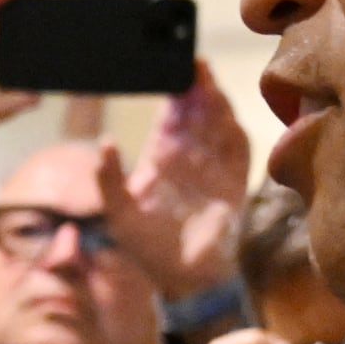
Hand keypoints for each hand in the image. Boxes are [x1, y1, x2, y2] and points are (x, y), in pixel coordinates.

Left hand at [92, 75, 253, 300]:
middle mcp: (191, 153)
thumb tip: (105, 143)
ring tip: (206, 87)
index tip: (173, 68)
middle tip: (193, 65)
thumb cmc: (147, 248)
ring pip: (220, 123)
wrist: (183, 279)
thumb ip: (108, 180)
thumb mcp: (118, 214)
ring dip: (216, 104)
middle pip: (199, 108)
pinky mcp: (235, 181)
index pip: (171, 111)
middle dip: (199, 85)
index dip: (175, 88)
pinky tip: (225, 119)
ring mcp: (215, 165)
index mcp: (162, 154)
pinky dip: (234, 133)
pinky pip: (239, 150)